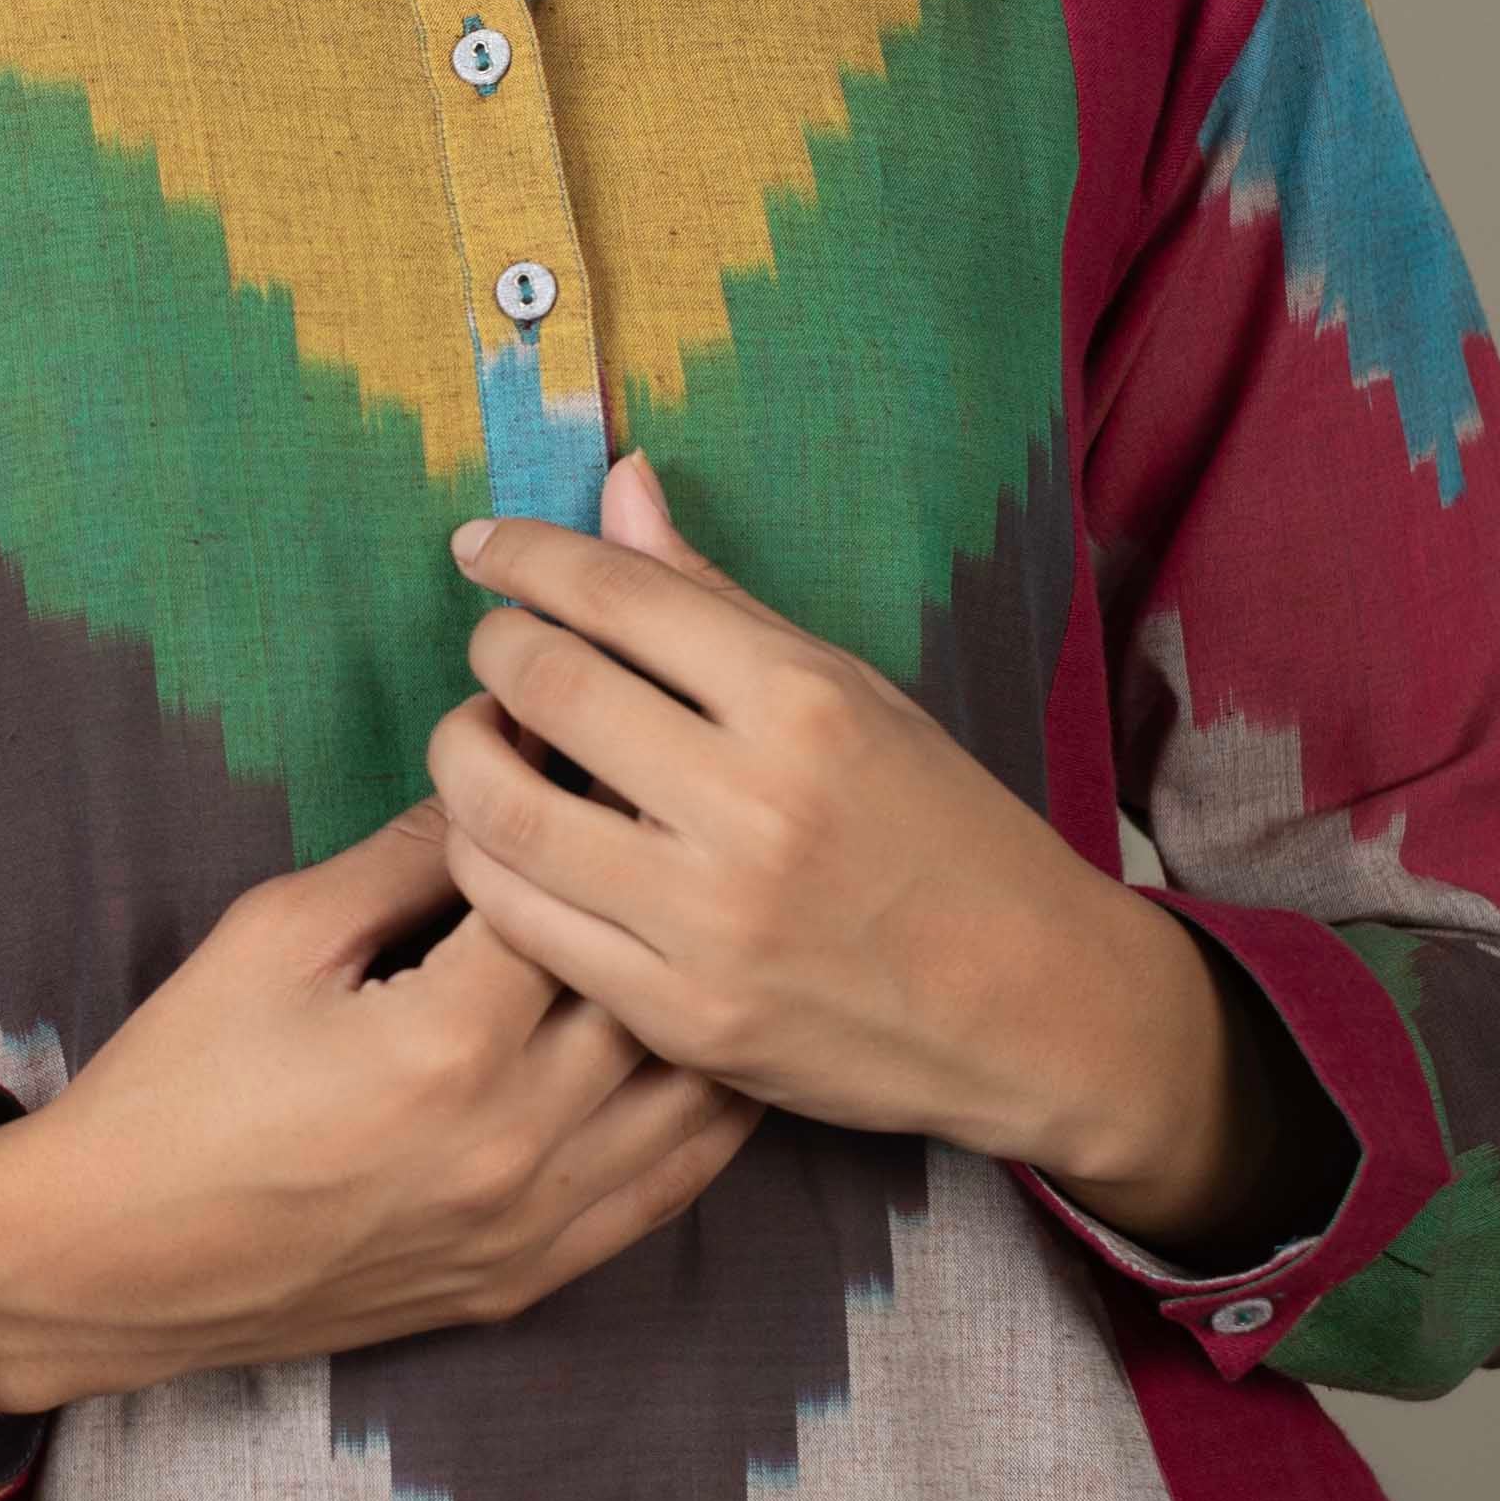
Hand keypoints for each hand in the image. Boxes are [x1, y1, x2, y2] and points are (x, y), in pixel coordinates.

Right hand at [0, 797, 756, 1417]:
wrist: (115, 1263)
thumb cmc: (177, 1087)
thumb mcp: (274, 936)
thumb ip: (405, 852)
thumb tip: (501, 760)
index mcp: (446, 1041)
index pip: (565, 887)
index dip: (577, 804)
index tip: (589, 749)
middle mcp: (512, 1140)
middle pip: (645, 984)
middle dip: (653, 891)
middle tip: (671, 823)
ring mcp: (528, 1223)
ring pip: (685, 1097)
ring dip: (704, 1002)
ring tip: (712, 925)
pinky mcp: (525, 1277)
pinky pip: (664, 1193)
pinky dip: (706, 1119)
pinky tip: (714, 1053)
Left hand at [427, 451, 1330, 1259]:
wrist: (1038, 1009)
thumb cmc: (946, 834)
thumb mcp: (858, 695)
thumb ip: (719, 598)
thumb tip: (618, 485)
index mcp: (805, 701)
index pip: (618, 595)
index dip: (524, 557)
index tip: (480, 547)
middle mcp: (754, 803)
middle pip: (545, 688)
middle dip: (492, 651)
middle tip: (493, 650)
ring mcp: (711, 919)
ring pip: (504, 814)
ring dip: (461, 760)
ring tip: (481, 743)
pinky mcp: (682, 1015)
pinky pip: (522, 926)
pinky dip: (487, 866)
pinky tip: (503, 843)